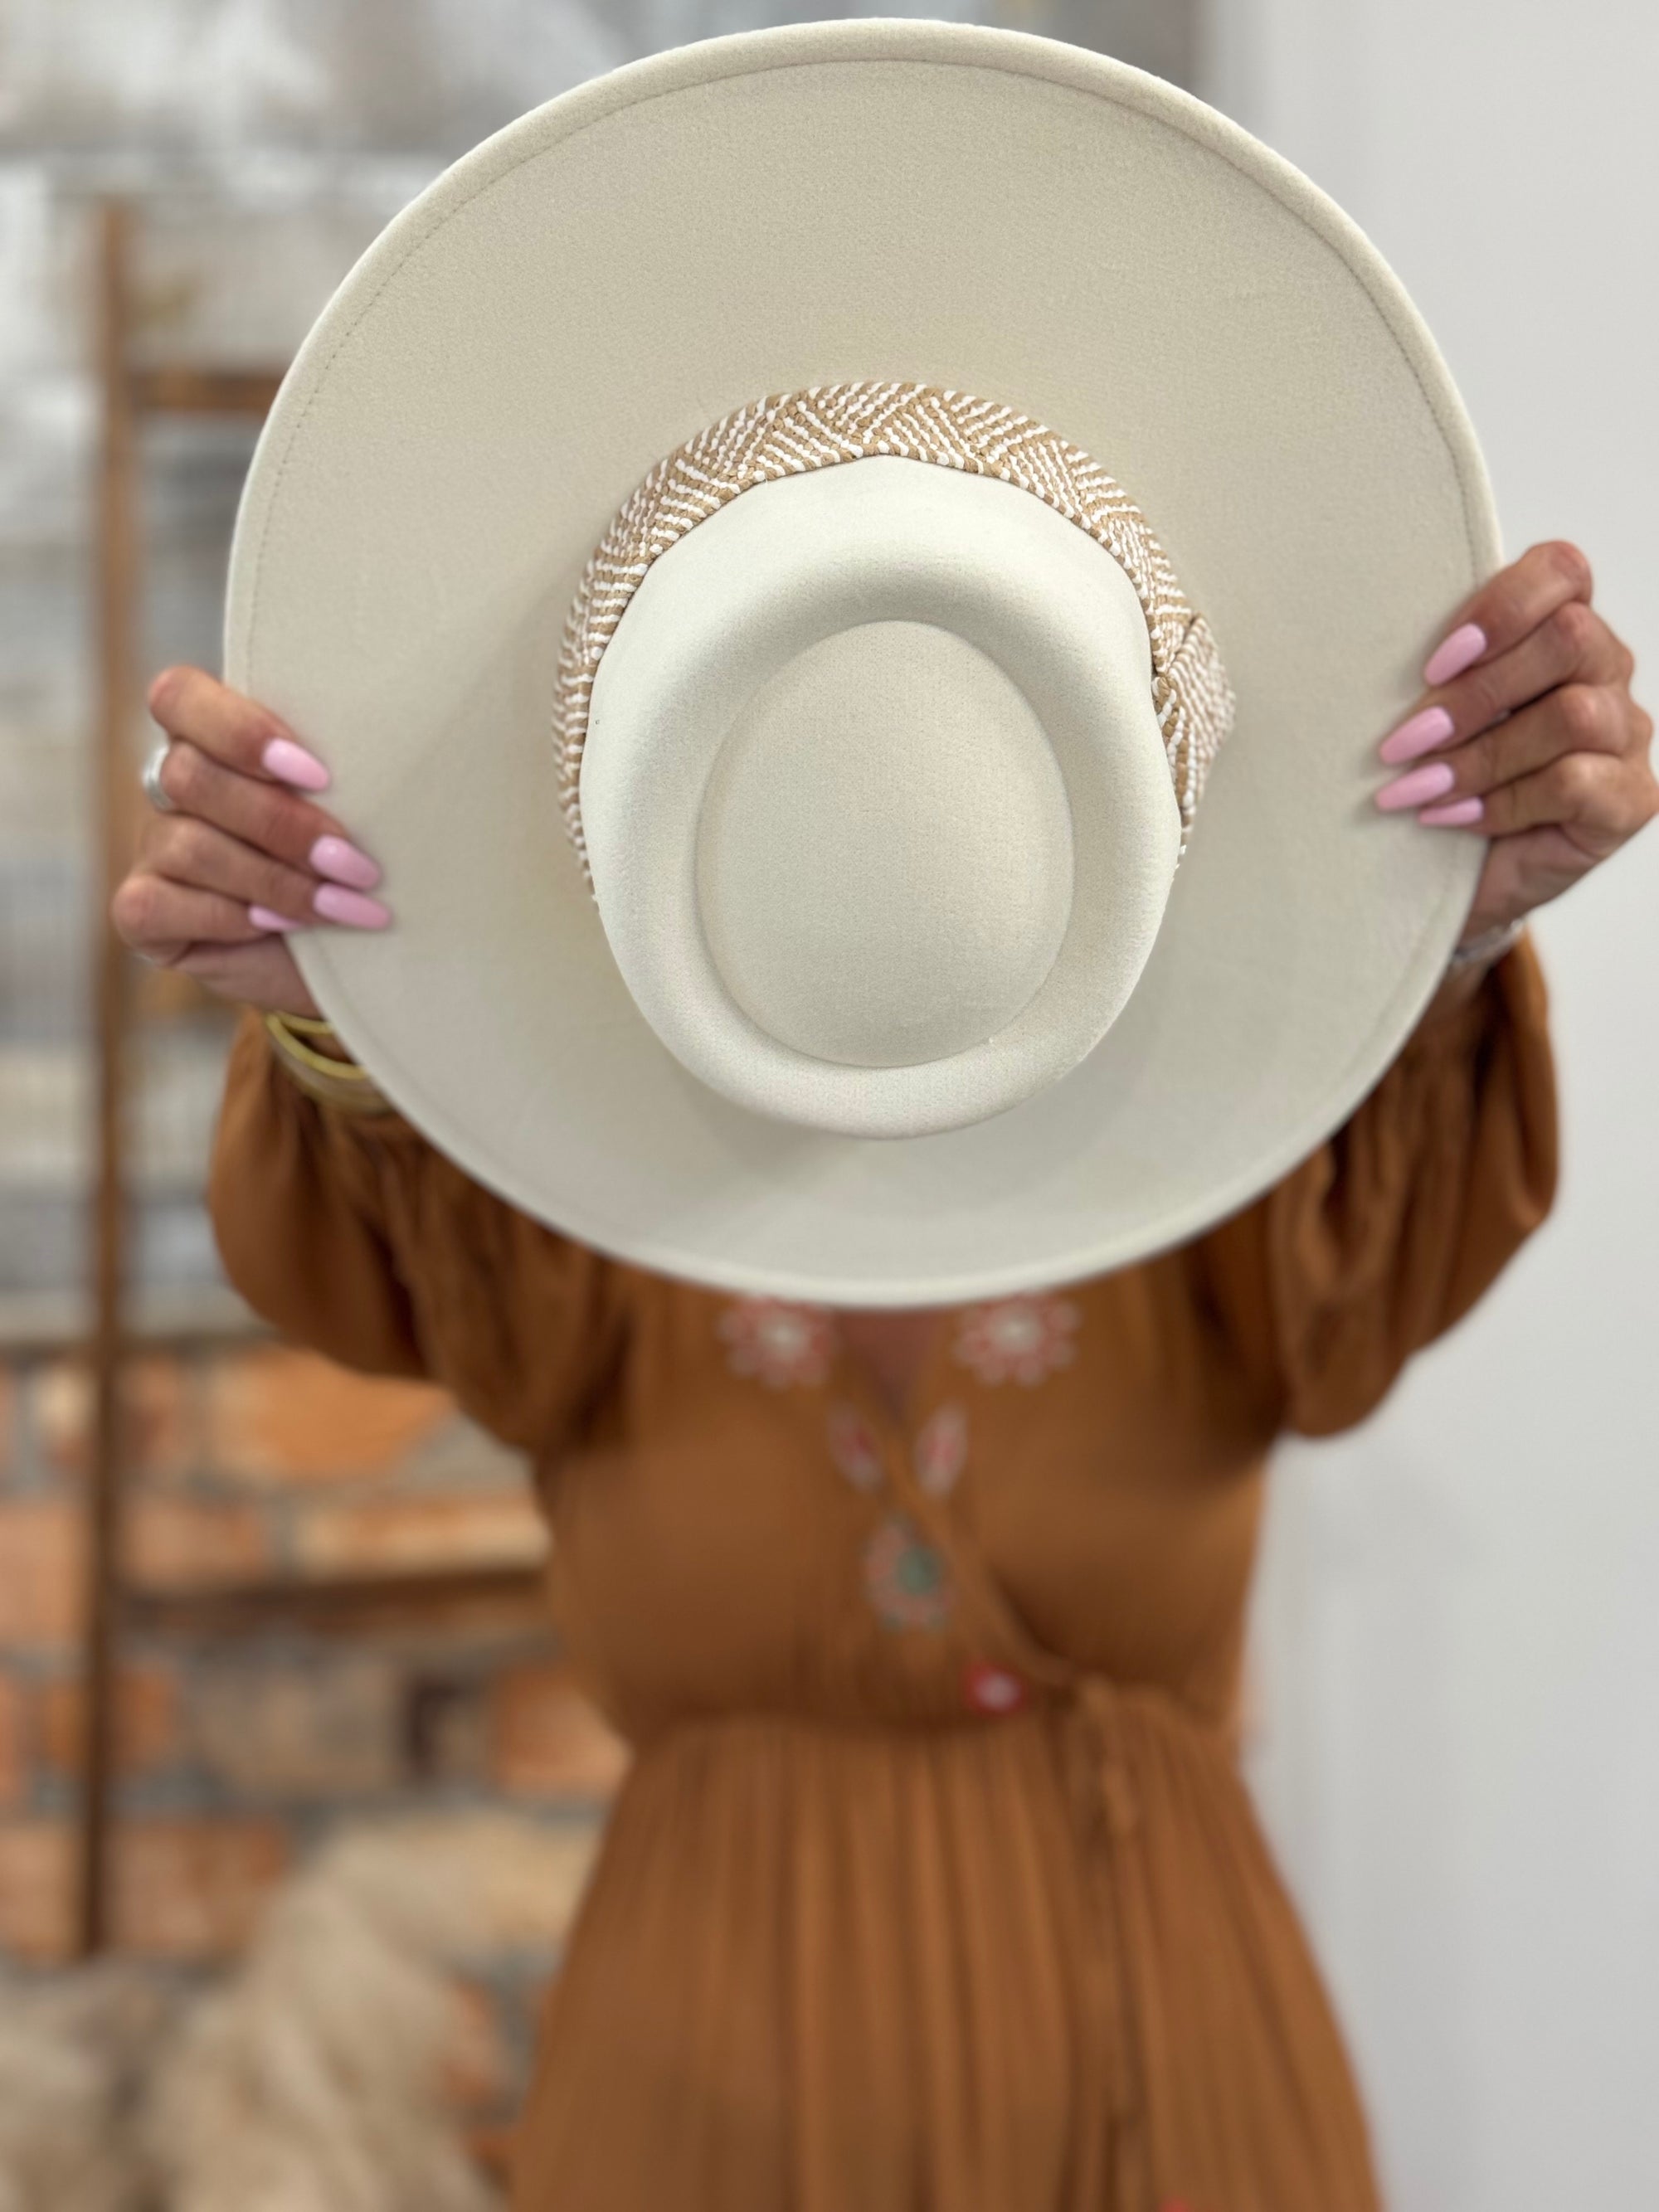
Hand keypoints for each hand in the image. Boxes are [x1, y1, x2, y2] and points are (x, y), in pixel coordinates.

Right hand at [112, 667, 388, 1015]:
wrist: (351, 953)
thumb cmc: (354, 865)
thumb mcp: (354, 809)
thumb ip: (338, 771)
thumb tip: (379, 752)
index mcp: (213, 738)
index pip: (179, 696)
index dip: (240, 730)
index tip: (319, 775)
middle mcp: (173, 787)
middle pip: (189, 775)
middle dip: (281, 823)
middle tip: (353, 862)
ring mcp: (153, 849)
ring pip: (188, 844)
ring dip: (276, 880)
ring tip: (342, 905)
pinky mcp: (142, 911)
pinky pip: (157, 903)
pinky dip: (231, 917)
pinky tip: (286, 928)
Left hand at [1374, 541, 1656, 945]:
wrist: (1461, 883)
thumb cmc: (1444, 784)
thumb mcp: (1431, 717)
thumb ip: (1433, 672)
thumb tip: (1361, 645)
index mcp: (1561, 630)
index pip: (1561, 569)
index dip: (1501, 605)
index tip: (1432, 662)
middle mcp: (1606, 672)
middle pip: (1569, 638)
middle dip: (1476, 692)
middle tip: (1406, 740)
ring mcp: (1626, 735)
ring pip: (1572, 715)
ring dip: (1480, 755)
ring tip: (1418, 788)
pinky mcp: (1630, 800)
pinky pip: (1574, 783)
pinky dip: (1503, 803)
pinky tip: (1453, 818)